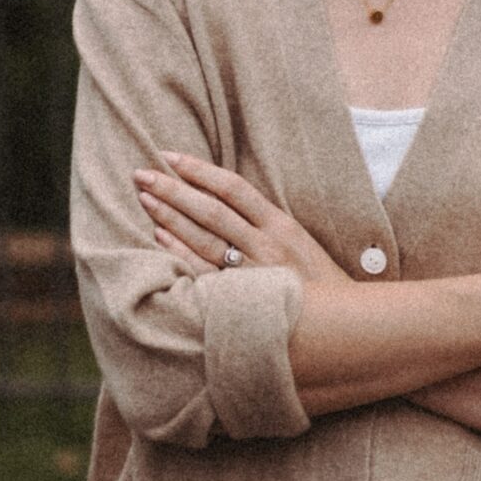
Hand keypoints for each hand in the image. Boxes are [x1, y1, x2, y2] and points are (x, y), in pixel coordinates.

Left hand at [133, 152, 351, 286]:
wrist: (339, 324)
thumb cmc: (314, 279)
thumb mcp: (296, 240)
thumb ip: (261, 219)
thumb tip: (216, 194)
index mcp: (281, 225)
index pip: (233, 188)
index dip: (200, 170)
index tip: (170, 156)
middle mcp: (266, 246)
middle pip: (212, 210)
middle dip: (174, 189)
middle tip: (142, 173)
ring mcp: (253, 274)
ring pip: (204, 239)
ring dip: (170, 216)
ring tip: (145, 197)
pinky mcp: (242, 298)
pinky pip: (203, 273)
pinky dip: (180, 252)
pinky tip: (159, 235)